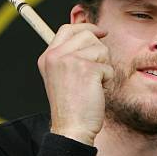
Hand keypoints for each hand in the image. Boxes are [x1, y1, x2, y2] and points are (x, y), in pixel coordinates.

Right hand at [37, 23, 113, 144]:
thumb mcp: (61, 77)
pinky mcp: (88, 69)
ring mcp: (71, 61)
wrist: (72, 128)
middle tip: (95, 73)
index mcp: (48, 57)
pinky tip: (96, 93)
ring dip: (103, 68)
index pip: (67, 29)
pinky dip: (107, 81)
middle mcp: (56, 55)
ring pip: (101, 50)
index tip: (101, 33)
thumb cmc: (71, 108)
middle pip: (87, 35)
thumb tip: (93, 36)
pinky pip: (108, 68)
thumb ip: (69, 57)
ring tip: (92, 86)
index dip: (86, 28)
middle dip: (99, 53)